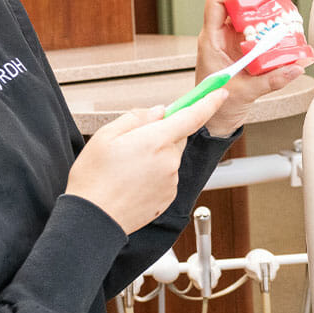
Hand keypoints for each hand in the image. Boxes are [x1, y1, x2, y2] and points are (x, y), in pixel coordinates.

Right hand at [65, 89, 227, 232]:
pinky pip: (167, 177)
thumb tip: (158, 112)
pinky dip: (155, 175)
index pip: (192, 116)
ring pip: (170, 158)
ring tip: (127, 168)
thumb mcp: (106, 135)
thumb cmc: (95, 178)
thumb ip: (136, 118)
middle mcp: (169, 161)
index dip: (209, 102)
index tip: (220, 93)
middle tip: (133, 143)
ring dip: (156, 157)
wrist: (93, 219)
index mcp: (156, 140)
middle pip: (177, 137)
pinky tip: (132, 182)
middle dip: (162, 134)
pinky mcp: (169, 198)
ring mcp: (171, 181)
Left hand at [194, 0, 305, 136]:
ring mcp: (226, 40)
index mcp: (211, 41)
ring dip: (256, 0)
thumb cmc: (219, 107)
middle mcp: (217, 36)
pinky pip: (248, 24)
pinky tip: (276, 18)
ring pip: (238, 8)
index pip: (215, 2)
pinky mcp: (237, 46)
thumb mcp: (247, 93)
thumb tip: (296, 66)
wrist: (214, 122)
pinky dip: (262, 18)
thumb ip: (272, 80)